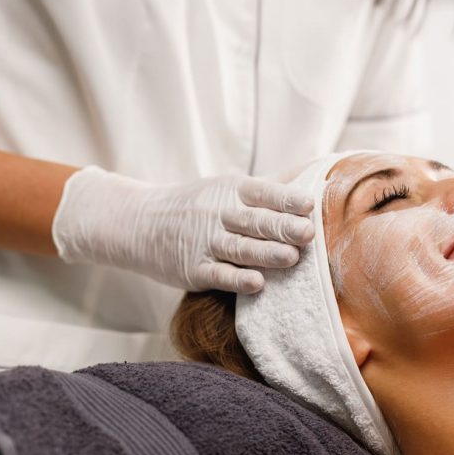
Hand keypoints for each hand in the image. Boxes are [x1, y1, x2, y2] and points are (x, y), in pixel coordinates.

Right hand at [52, 167, 314, 293]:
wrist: (138, 223)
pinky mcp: (194, 270)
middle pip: (255, 221)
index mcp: (231, 190)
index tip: (310, 204)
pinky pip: (219, 275)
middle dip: (283, 227)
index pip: (263, 192)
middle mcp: (219, 214)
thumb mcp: (228, 186)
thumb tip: (316, 171)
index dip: (286, 199)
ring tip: (292, 258)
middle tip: (309, 233)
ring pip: (241, 249)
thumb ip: (271, 186)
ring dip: (267, 254)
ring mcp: (205, 243)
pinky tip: (257, 283)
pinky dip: (238, 279)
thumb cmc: (196, 204)